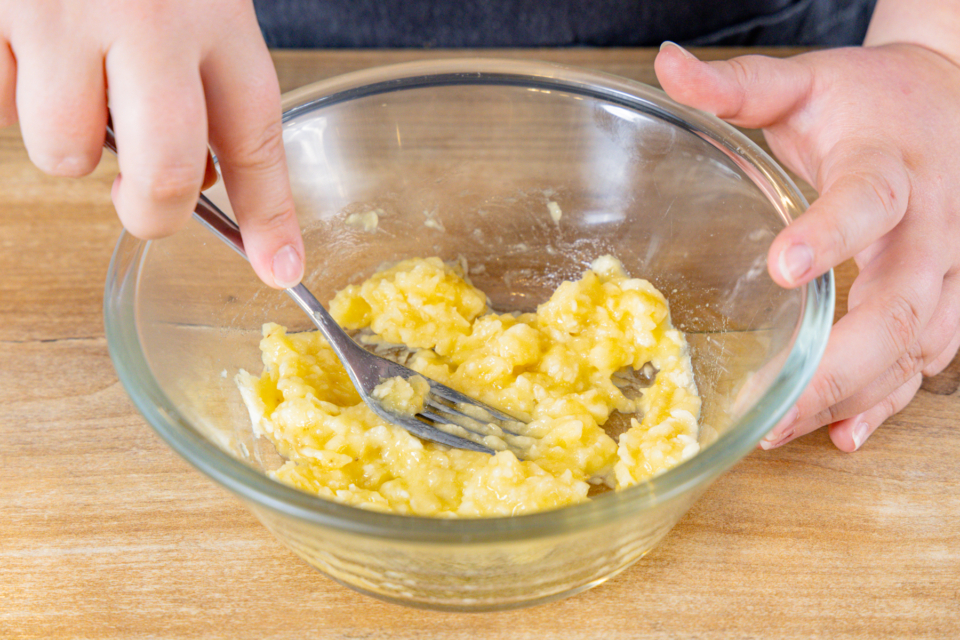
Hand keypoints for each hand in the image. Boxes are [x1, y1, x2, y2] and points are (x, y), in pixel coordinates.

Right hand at [0, 0, 303, 287]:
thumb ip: (205, 71)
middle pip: (166, 174)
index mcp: (214, 7)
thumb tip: (202, 173)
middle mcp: (144, 16)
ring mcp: (55, 14)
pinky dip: (14, 93)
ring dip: (71, 140)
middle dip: (155, 210)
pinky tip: (29, 43)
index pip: (258, 136)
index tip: (283, 269)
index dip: (272, 214)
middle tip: (147, 201)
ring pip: (63, 153)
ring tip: (73, 77)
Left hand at [655, 42, 959, 450]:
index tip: (784, 266)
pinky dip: (887, 400)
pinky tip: (843, 431)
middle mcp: (934, 223)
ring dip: (856, 393)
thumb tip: (665, 63)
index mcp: (891, 161)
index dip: (833, 232)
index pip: (871, 199)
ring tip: (785, 428)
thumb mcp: (803, 81)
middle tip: (774, 402)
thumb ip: (737, 85)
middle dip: (839, 362)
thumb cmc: (867, 97)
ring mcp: (952, 266)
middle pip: (901, 305)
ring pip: (918, 345)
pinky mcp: (952, 295)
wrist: (950, 98)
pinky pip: (930, 358)